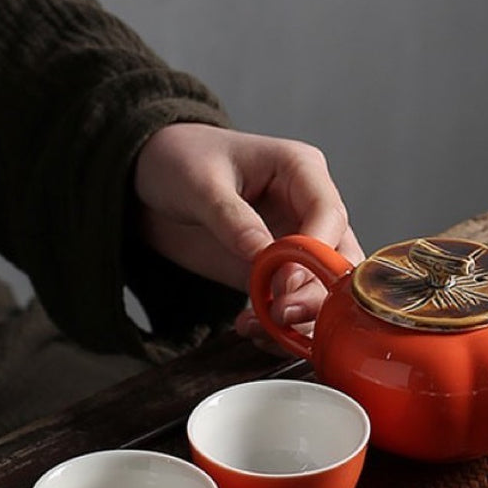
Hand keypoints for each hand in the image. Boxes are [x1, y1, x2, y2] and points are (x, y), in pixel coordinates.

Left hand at [134, 123, 363, 338]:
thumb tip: (263, 256)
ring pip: (325, 286)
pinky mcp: (279, 270)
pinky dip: (281, 324)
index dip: (315, 252)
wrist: (148, 179)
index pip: (329, 213)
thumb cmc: (179, 160)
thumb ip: (233, 220)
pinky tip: (252, 327)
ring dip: (302, 314)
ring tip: (262, 326)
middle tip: (282, 314)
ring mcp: (297, 241)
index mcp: (300, 169)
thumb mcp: (199, 183)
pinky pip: (295, 301)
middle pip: (338, 256)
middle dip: (318, 291)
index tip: (285, 281)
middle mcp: (308, 206)